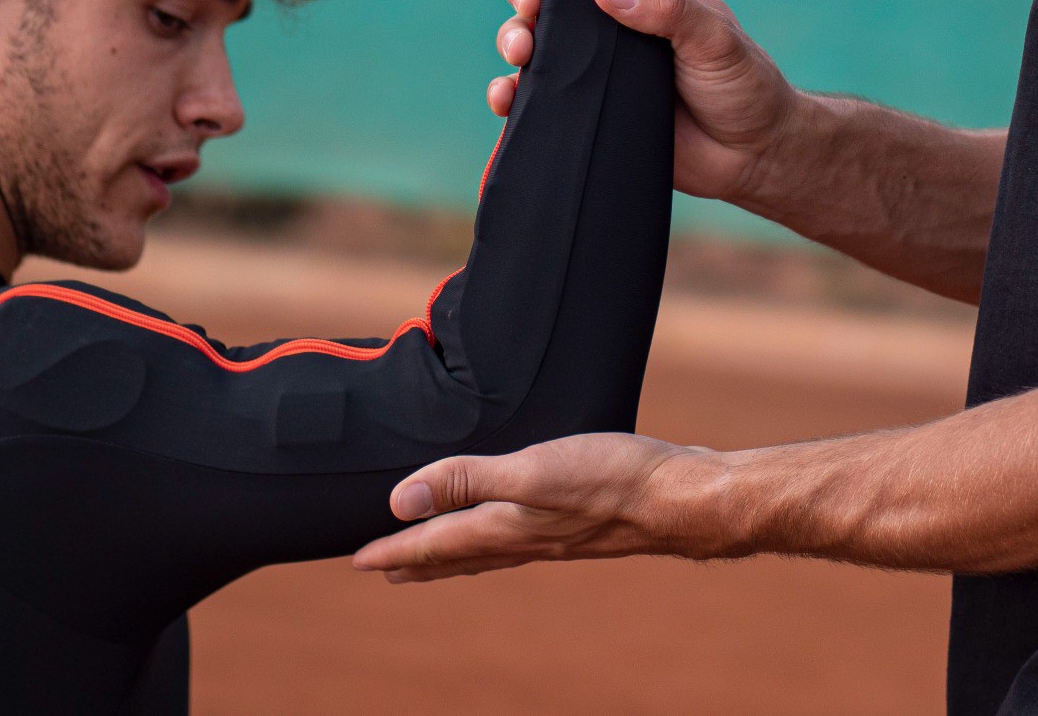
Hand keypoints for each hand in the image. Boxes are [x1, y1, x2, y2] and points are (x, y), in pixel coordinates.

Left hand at [350, 433, 716, 581]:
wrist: (678, 497)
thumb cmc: (609, 479)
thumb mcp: (532, 471)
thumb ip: (467, 481)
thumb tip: (401, 502)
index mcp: (504, 527)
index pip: (433, 545)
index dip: (394, 548)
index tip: (359, 559)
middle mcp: (523, 538)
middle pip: (454, 556)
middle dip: (416, 560)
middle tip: (383, 566)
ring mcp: (551, 534)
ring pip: (485, 550)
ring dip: (450, 554)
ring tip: (432, 554)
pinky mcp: (575, 522)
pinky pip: (517, 539)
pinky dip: (492, 539)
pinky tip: (510, 526)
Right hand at [486, 0, 798, 205]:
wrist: (751, 158)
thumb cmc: (744, 85)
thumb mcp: (716, 37)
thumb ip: (669, 9)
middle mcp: (612, 21)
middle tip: (529, 2)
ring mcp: (595, 65)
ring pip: (532, 39)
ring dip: (512, 36)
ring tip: (519, 49)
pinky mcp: (584, 108)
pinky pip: (533, 96)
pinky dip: (508, 93)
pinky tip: (504, 97)